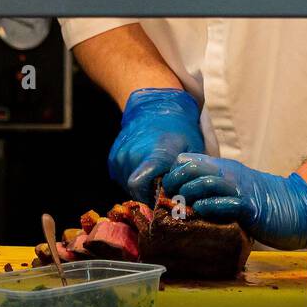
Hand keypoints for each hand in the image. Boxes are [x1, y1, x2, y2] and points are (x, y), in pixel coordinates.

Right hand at [108, 88, 204, 202]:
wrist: (157, 107)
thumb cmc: (180, 130)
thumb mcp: (192, 151)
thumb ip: (187, 176)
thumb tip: (185, 199)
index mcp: (153, 156)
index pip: (139, 188)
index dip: (150, 198)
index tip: (163, 197)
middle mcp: (132, 157)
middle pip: (135, 191)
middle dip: (148, 194)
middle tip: (162, 186)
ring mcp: (120, 157)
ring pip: (127, 186)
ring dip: (141, 186)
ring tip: (154, 173)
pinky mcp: (113, 157)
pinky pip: (121, 177)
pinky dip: (132, 177)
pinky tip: (144, 166)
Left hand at [162, 154, 306, 249]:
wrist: (297, 207)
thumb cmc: (263, 202)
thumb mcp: (234, 189)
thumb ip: (214, 189)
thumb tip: (185, 200)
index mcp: (224, 168)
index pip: (189, 160)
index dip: (174, 173)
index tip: (167, 189)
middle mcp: (230, 174)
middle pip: (193, 168)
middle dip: (175, 182)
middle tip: (169, 198)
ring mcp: (241, 189)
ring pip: (207, 182)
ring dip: (189, 195)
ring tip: (181, 207)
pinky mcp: (251, 207)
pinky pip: (227, 202)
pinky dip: (210, 207)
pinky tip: (201, 211)